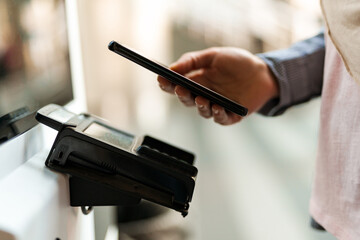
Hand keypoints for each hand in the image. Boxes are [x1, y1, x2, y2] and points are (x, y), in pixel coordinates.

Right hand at [157, 47, 278, 124]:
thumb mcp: (213, 55)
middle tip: (179, 89)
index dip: (167, 84)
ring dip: (199, 106)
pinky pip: (221, 118)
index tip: (161, 79)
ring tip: (200, 98)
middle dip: (181, 95)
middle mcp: (204, 95)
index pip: (177, 85)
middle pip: (186, 100)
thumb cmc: (237, 62)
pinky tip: (216, 107)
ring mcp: (216, 105)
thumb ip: (192, 61)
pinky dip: (217, 114)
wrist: (263, 72)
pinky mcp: (230, 114)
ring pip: (202, 111)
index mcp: (197, 81)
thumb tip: (172, 68)